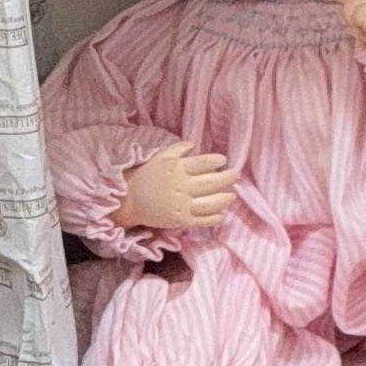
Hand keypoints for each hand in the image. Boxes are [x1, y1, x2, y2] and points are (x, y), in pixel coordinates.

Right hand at [120, 142, 237, 232]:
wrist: (130, 200)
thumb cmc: (148, 176)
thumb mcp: (160, 158)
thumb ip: (178, 149)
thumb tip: (194, 144)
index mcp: (177, 170)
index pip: (203, 163)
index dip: (216, 161)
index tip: (223, 160)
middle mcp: (182, 187)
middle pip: (212, 183)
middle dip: (228, 178)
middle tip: (235, 175)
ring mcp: (182, 206)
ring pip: (212, 203)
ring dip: (225, 198)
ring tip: (231, 195)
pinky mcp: (181, 221)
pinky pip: (203, 220)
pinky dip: (216, 218)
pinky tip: (221, 213)